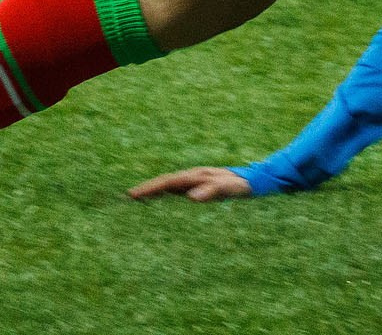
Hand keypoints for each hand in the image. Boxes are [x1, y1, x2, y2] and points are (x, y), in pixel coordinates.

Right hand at [126, 166, 253, 202]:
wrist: (255, 180)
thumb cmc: (242, 185)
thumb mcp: (230, 189)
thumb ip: (212, 191)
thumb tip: (191, 197)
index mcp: (195, 176)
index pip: (167, 182)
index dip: (149, 189)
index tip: (131, 196)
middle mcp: (192, 177)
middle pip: (164, 183)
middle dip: (146, 190)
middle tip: (126, 200)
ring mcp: (195, 181)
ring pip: (169, 187)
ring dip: (153, 193)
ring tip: (135, 203)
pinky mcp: (198, 188)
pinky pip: (177, 192)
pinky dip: (165, 196)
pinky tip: (160, 205)